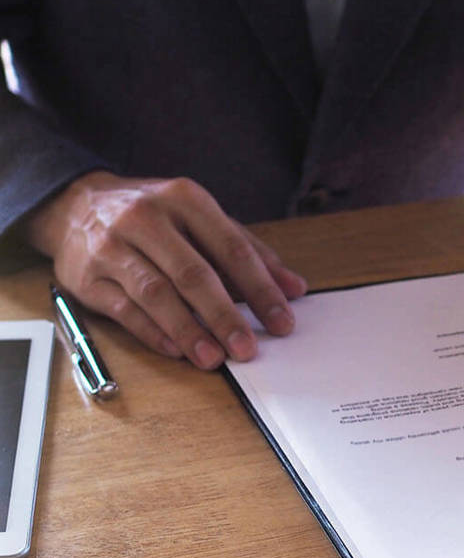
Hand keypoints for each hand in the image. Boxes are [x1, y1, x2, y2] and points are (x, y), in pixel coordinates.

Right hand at [22, 172, 305, 368]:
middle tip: (248, 348)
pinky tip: (177, 351)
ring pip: (156, 294)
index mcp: (184, 200)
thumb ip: (248, 251)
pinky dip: (153, 333)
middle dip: (225, 315)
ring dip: (189, 331)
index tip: (283, 321)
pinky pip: (124, 310)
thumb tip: (294, 288)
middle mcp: (145, 219)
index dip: (261, 288)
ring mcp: (112, 247)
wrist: (76, 204)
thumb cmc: (155, 217)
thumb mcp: (202, 219)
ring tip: (215, 358)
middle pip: (193, 274)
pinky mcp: (87, 277)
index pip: (232, 248)